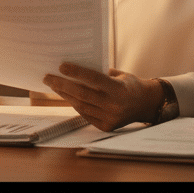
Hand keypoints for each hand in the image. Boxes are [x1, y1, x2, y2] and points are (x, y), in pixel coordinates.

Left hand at [42, 63, 161, 130]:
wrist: (145, 105)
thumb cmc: (129, 85)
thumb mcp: (119, 75)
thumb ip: (100, 73)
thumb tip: (74, 67)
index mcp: (119, 89)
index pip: (94, 79)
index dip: (76, 72)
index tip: (61, 66)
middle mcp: (115, 106)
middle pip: (82, 94)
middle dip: (62, 85)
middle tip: (48, 77)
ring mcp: (110, 118)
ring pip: (80, 105)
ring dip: (65, 95)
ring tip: (54, 85)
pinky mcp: (105, 126)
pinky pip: (85, 114)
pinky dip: (75, 104)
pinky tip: (66, 95)